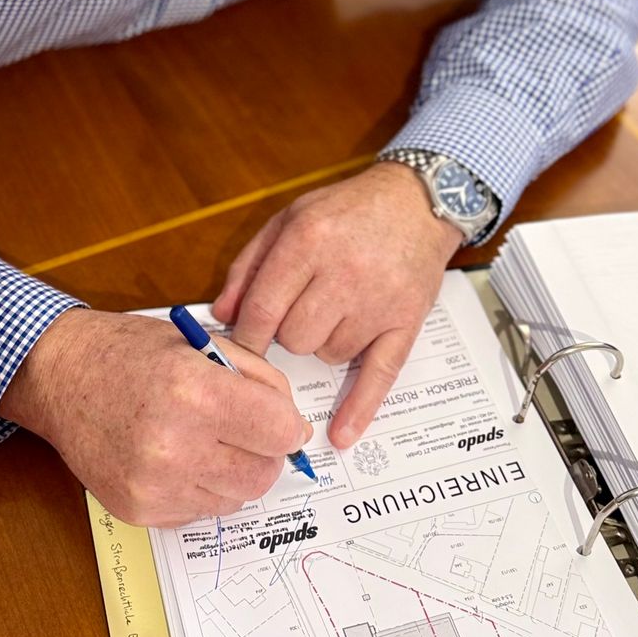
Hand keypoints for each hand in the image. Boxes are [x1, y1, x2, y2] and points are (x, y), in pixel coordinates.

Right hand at [0, 308, 310, 526]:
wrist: (59, 377)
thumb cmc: (130, 353)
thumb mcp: (202, 343)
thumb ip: (259, 380)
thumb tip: (295, 428)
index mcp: (195, 392)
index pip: (281, 432)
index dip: (284, 423)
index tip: (273, 416)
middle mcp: (173, 445)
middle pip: (264, 474)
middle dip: (263, 452)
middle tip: (241, 429)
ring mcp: (153, 485)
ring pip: (235, 499)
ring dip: (232, 473)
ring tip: (201, 439)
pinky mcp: (138, 510)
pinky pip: (199, 512)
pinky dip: (199, 489)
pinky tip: (173, 457)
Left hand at [211, 164, 462, 450]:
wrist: (416, 201)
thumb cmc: (346, 210)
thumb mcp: (288, 219)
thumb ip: (249, 265)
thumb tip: (220, 315)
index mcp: (307, 241)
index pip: (263, 310)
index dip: (246, 337)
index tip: (240, 348)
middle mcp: (343, 272)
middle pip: (294, 338)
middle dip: (289, 334)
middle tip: (301, 312)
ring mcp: (377, 301)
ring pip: (328, 354)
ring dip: (323, 344)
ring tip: (336, 312)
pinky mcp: (406, 322)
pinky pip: (379, 374)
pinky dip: (360, 408)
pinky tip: (342, 434)